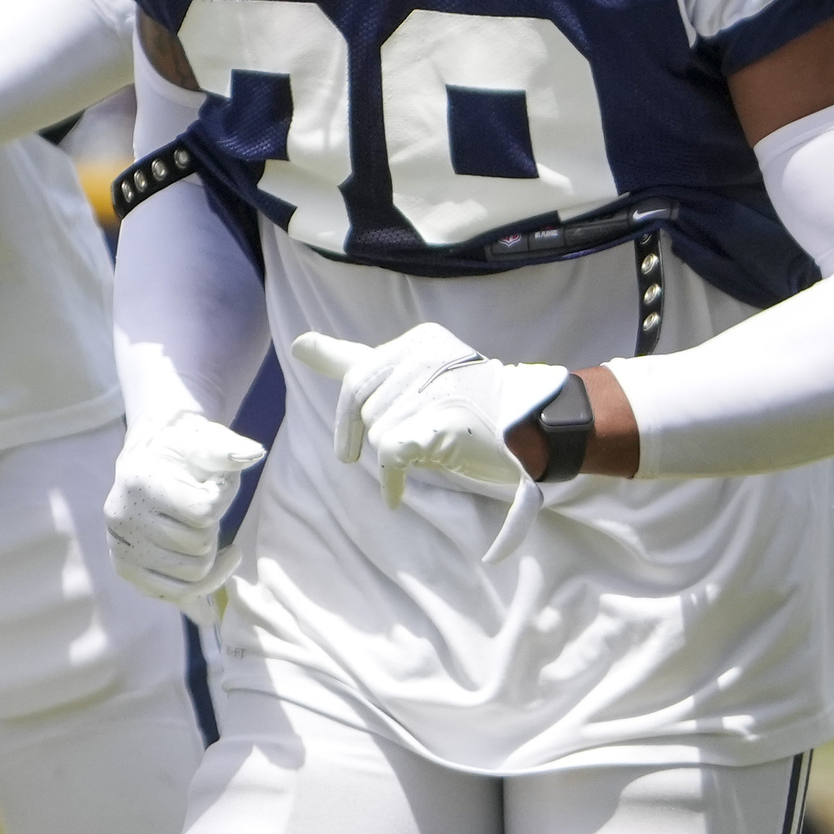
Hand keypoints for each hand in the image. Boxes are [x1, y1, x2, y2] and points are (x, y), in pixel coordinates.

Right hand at [105, 410, 263, 607]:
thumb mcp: (204, 440)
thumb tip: (254, 453)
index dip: (222, 499)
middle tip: (203, 507)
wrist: (148, 461)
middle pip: (200, 546)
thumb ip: (228, 449)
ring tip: (198, 528)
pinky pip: (180, 594)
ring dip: (207, 553)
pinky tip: (213, 559)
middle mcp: (123, 518)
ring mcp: (122, 548)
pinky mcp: (126, 569)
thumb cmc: (183, 451)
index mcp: (141, 482)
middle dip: (213, 527)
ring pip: (194, 574)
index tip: (215, 484)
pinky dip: (205, 581)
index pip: (203, 512)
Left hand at [292, 322, 569, 504]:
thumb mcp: (419, 376)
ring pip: (374, 431)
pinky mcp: (436, 419)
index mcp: (419, 341)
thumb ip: (356, 360)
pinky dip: (390, 480)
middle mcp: (423, 355)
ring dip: (389, 457)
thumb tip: (299, 342)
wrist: (534, 431)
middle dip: (359, 435)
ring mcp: (432, 385)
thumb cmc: (476, 409)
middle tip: (364, 458)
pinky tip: (397, 492)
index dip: (341, 392)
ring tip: (421, 458)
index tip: (310, 366)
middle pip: (360, 404)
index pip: (360, 369)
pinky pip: (388, 453)